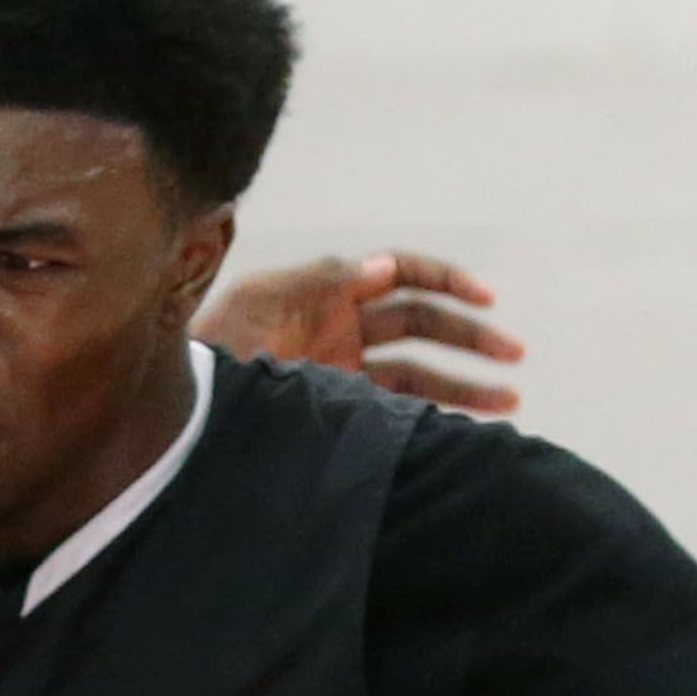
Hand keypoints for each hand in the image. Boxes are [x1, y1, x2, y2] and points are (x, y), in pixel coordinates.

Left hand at [194, 250, 523, 412]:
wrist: (182, 410)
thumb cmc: (216, 346)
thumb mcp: (262, 301)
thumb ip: (324, 281)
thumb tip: (383, 264)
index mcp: (330, 292)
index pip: (402, 274)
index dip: (445, 280)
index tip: (485, 299)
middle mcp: (343, 328)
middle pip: (422, 324)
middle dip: (470, 335)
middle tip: (514, 354)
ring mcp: (343, 372)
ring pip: (420, 374)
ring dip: (465, 383)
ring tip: (509, 400)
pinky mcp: (339, 411)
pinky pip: (397, 411)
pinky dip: (431, 418)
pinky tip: (465, 431)